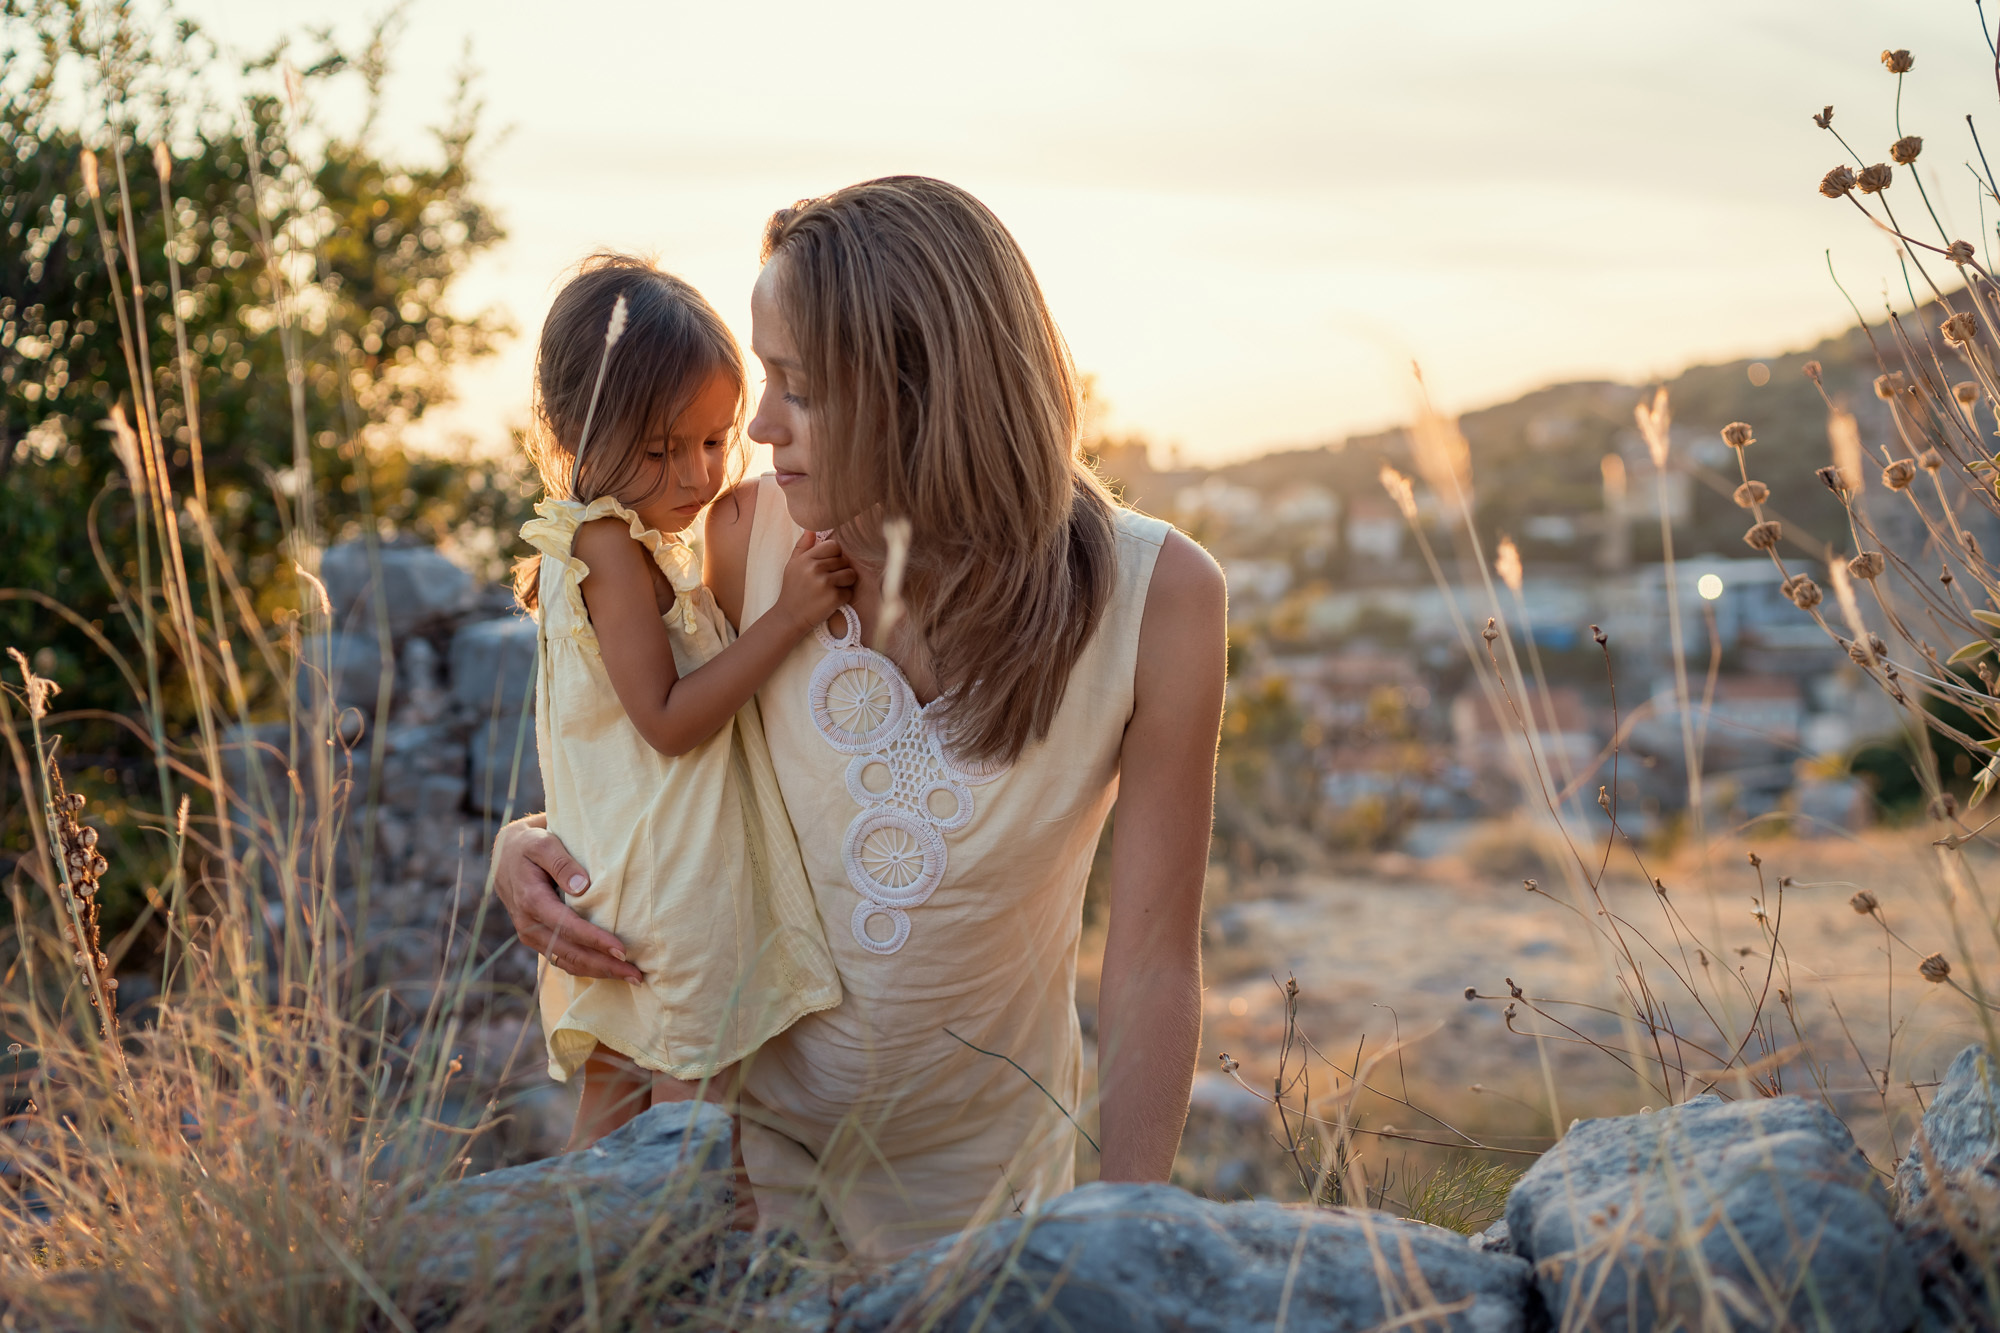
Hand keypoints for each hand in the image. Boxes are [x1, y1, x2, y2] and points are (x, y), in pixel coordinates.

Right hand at [491, 818, 641, 981]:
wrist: (506, 856)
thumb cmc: (529, 846)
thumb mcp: (543, 843)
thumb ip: (561, 863)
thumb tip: (583, 887)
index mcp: (531, 900)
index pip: (567, 926)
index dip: (595, 940)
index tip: (621, 949)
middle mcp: (529, 924)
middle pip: (570, 953)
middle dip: (604, 966)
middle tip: (637, 974)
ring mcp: (532, 936)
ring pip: (567, 962)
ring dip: (599, 972)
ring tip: (631, 977)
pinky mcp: (538, 940)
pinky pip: (563, 959)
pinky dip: (587, 968)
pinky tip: (611, 970)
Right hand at [773, 530, 856, 634]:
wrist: (789, 616)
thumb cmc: (793, 589)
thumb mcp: (792, 565)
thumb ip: (802, 546)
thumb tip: (811, 529)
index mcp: (806, 558)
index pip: (834, 546)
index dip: (835, 555)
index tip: (829, 564)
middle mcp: (815, 568)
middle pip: (844, 560)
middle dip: (840, 569)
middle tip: (829, 580)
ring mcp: (825, 583)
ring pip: (851, 574)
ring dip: (845, 582)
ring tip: (833, 588)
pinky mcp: (833, 598)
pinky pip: (849, 591)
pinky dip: (843, 597)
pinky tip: (831, 600)